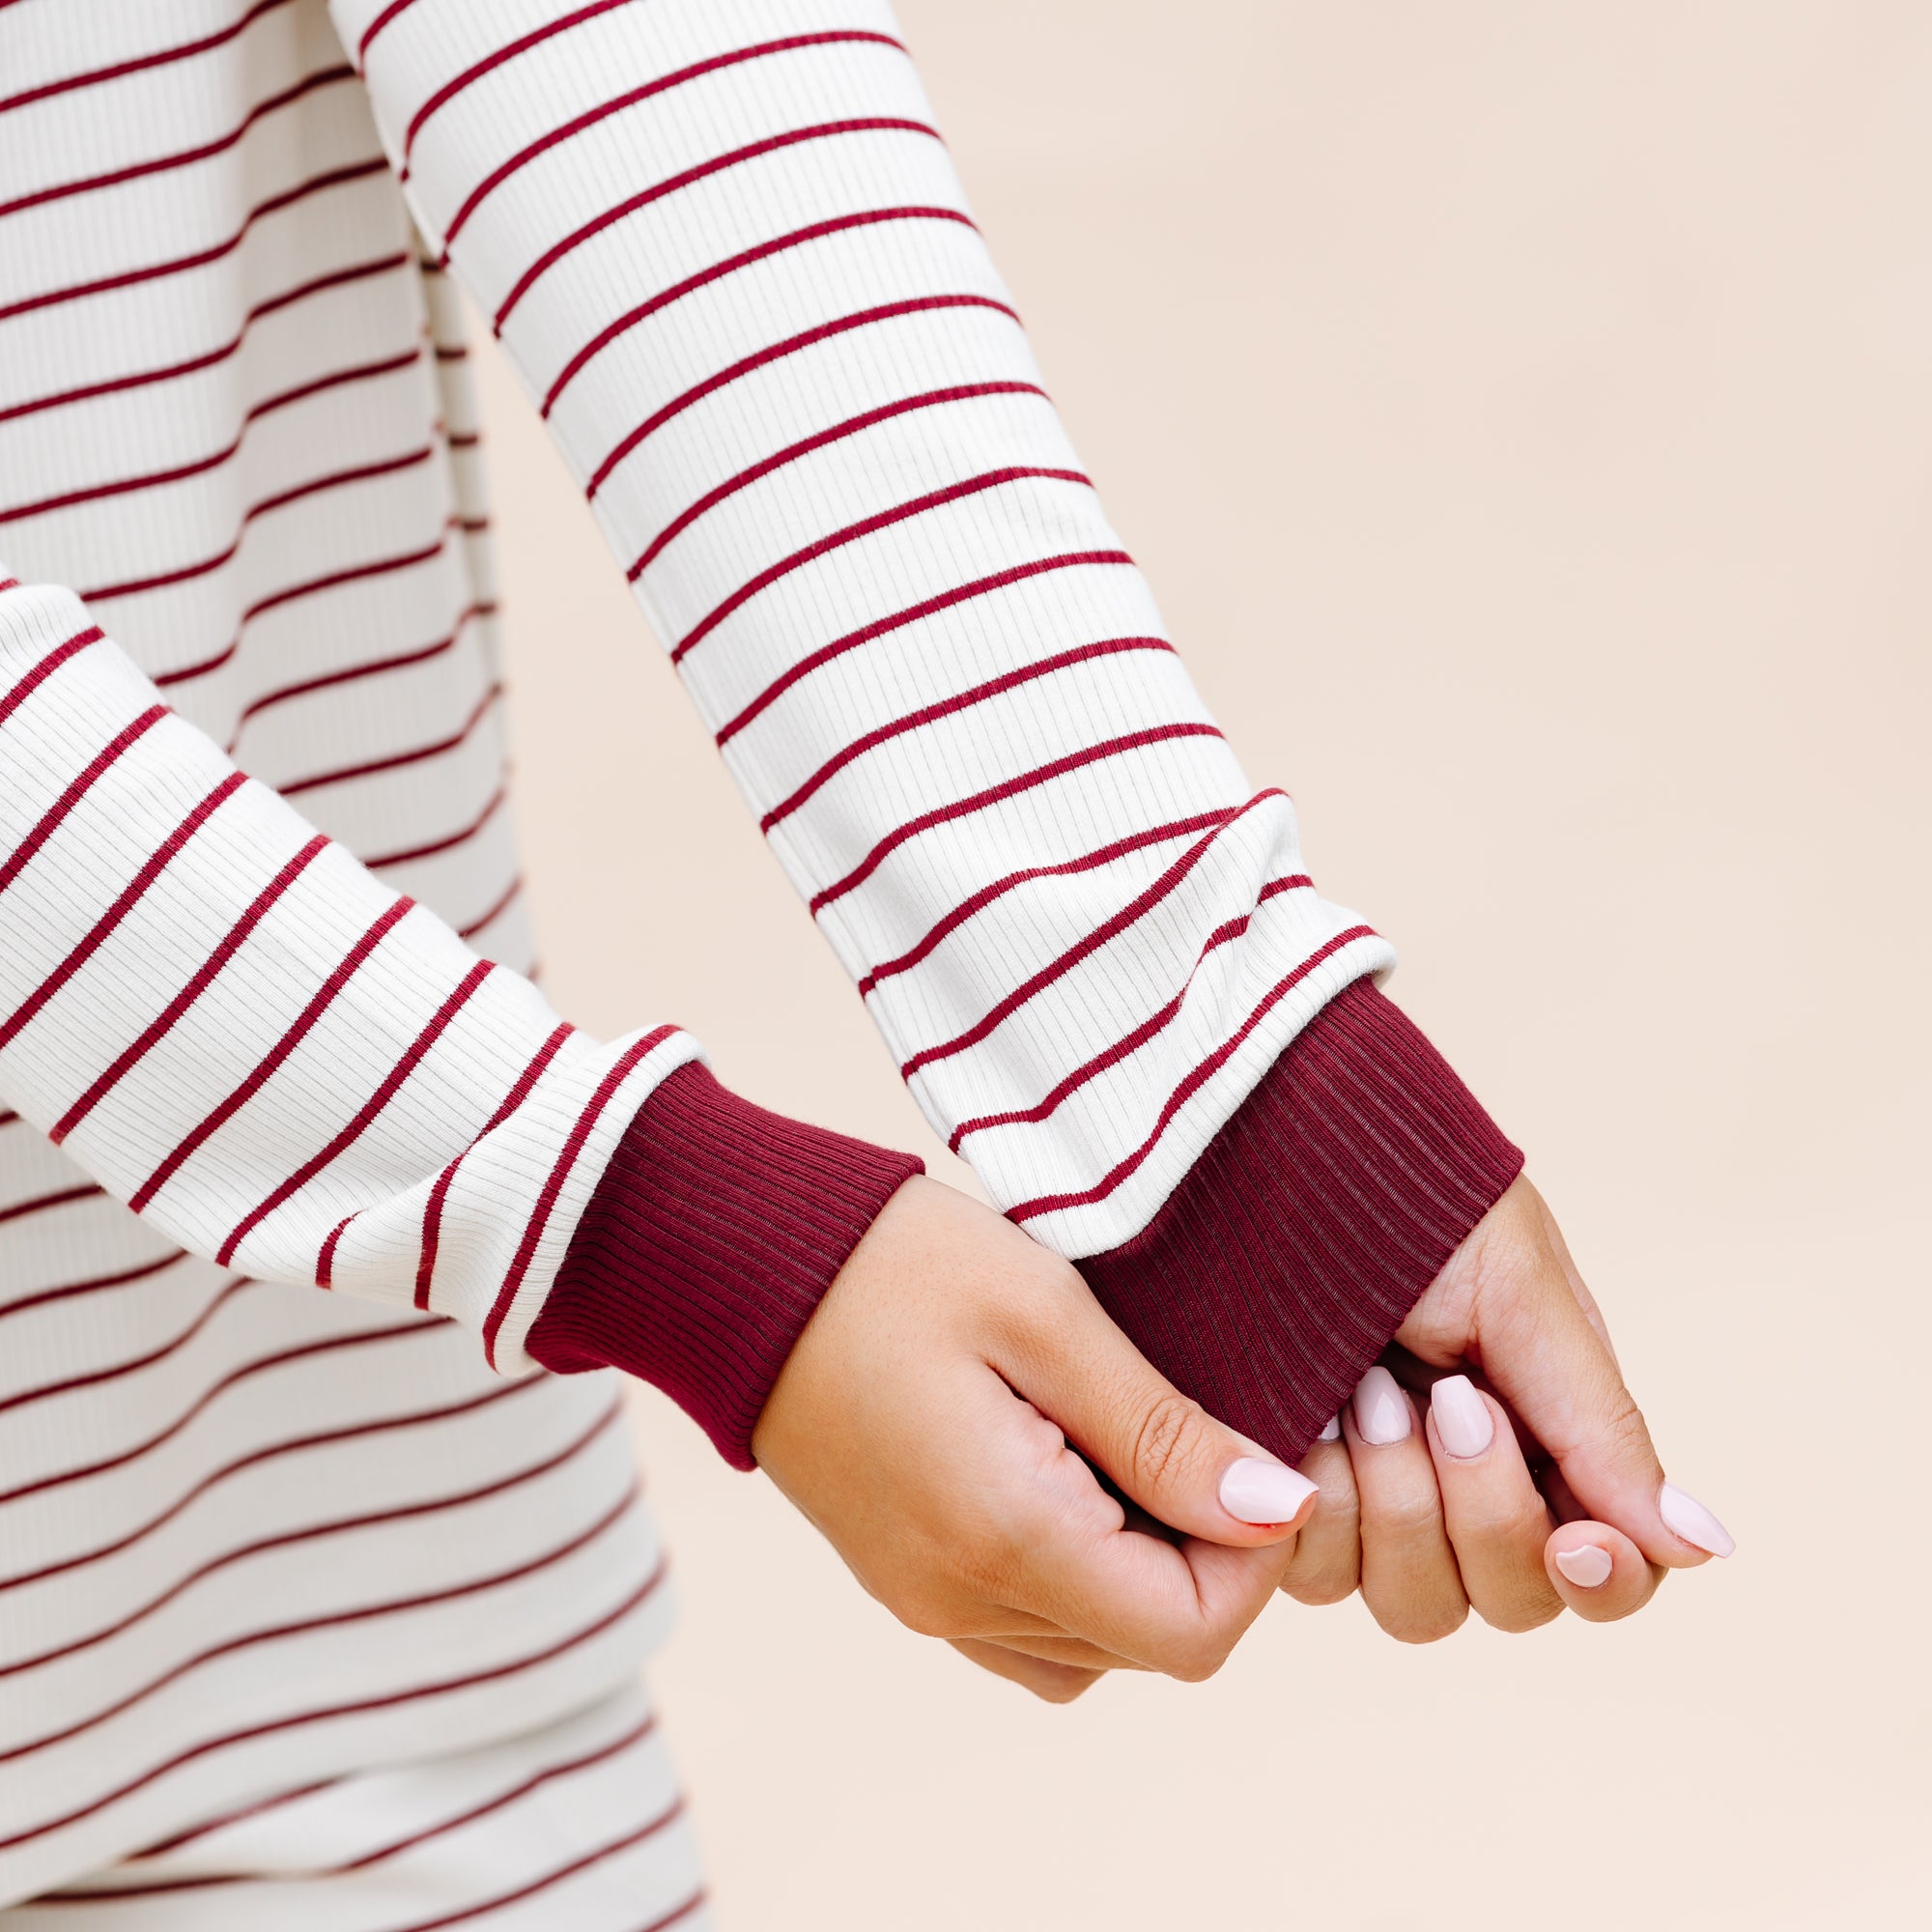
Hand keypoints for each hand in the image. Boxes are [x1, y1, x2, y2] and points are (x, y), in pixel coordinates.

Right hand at [752, 1175, 1319, 1700]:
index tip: (1249, 1452)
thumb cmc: (893, 1263)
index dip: (1254, 1559)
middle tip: (1197, 1430)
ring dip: (1145, 1571)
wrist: (737, 1263)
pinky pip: (1026, 1628)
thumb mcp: (1045, 1315)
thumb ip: (1161, 1428)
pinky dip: (1079, 1577)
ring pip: (1093, 1649)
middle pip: (1149, 1649)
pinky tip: (1073, 1473)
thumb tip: (1276, 1512)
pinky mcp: (900, 1579)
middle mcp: (958, 1599)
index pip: (1191, 1636)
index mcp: (1002, 1536)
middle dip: (1207, 1559)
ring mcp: (921, 1600)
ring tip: (1131, 1444)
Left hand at [1279, 1175, 1732, 1637]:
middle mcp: (1465, 1491)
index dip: (1604, 1580)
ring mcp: (1375, 1503)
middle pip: (1511, 1601)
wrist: (1283, 1162)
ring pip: (1413, 1604)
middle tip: (1448, 1399)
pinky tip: (1313, 1417)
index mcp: (1547, 1441)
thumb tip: (1705, 1548)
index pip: (1605, 1573)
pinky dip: (1320, 1503)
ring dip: (1398, 1502)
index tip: (1577, 1540)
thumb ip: (1602, 1426)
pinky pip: (1315, 1573)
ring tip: (1368, 1388)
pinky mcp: (1290, 1498)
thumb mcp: (1521, 1297)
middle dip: (1483, 1512)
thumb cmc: (1415, 1212)